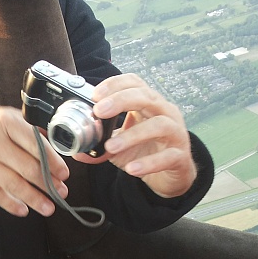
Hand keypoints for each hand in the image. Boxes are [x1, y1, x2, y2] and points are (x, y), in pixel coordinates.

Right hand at [0, 106, 69, 217]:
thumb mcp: (0, 117)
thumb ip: (25, 129)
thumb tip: (53, 145)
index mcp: (5, 121)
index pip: (36, 144)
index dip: (53, 162)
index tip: (64, 175)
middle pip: (28, 167)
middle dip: (48, 184)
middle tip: (61, 193)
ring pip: (14, 184)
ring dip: (35, 199)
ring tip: (48, 207)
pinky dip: (11, 204)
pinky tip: (23, 210)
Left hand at [90, 73, 197, 197]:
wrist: (171, 174)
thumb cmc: (147, 152)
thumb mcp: (119, 147)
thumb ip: (99, 146)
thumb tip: (77, 151)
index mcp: (148, 105)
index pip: (135, 84)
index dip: (116, 85)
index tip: (95, 94)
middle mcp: (165, 113)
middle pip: (147, 97)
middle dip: (122, 100)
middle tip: (99, 111)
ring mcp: (175, 133)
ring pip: (159, 125)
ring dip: (132, 135)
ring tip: (110, 147)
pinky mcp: (180, 156)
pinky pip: (167, 156)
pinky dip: (149, 163)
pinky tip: (132, 169)